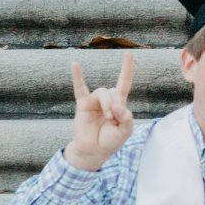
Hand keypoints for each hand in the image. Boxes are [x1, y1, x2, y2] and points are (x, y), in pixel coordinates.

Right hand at [66, 53, 135, 171]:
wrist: (94, 150)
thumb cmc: (111, 140)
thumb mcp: (126, 130)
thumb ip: (127, 118)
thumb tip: (118, 106)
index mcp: (119, 104)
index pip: (124, 82)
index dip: (127, 68)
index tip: (128, 53)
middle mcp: (106, 99)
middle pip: (114, 91)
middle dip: (117, 104)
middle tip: (114, 119)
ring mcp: (94, 101)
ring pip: (103, 93)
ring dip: (107, 104)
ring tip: (108, 118)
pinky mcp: (83, 104)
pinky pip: (80, 88)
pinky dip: (78, 76)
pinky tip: (75, 64)